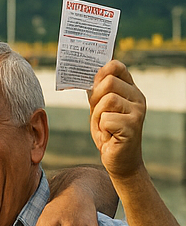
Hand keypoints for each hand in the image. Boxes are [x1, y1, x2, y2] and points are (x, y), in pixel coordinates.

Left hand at [89, 60, 145, 180]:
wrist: (119, 159)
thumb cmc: (108, 131)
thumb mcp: (99, 107)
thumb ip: (97, 91)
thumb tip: (87, 72)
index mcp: (130, 90)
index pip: (117, 66)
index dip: (101, 72)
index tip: (94, 84)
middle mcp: (138, 98)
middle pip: (108, 82)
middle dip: (95, 99)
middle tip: (100, 115)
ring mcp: (137, 111)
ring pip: (107, 100)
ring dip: (98, 115)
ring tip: (105, 126)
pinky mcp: (133, 126)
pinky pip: (106, 118)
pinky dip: (102, 128)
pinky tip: (110, 135)